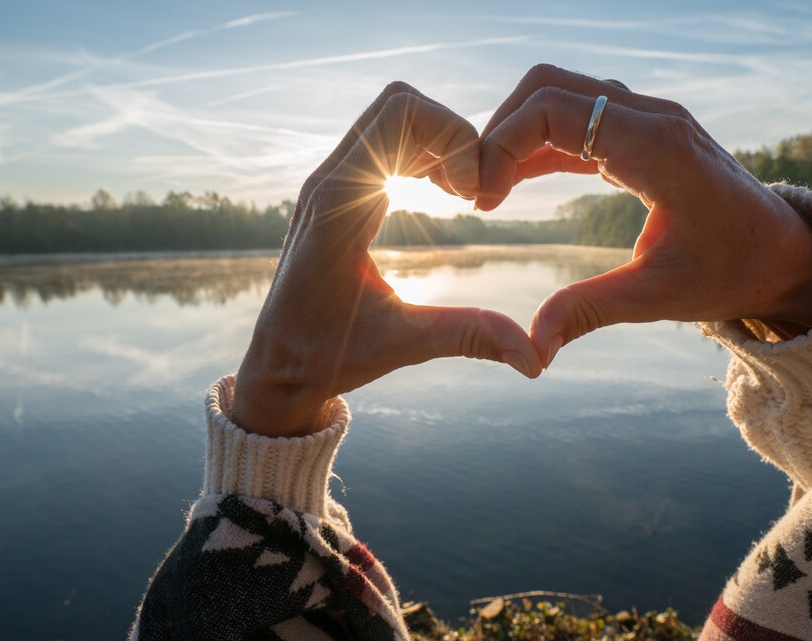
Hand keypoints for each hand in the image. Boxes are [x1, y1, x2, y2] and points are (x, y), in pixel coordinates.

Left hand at [232, 83, 541, 436]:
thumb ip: (469, 337)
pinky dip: (423, 153)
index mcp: (338, 205)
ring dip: (439, 142)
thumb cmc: (325, 356)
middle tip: (473, 192)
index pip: (401, 114)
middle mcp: (329, 180)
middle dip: (452, 134)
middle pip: (399, 103)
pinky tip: (444, 194)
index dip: (454, 139)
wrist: (276, 365)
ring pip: (392, 117)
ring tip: (463, 194)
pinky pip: (384, 142)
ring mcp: (330, 181)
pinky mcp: (338, 191)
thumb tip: (535, 358)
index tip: (472, 196)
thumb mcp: (403, 345)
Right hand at [477, 65, 811, 365]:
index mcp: (655, 148)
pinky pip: (580, 119)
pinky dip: (541, 143)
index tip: (482, 198)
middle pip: (549, 86)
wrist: (786, 255)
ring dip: (518, 133)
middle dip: (500, 131)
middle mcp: (652, 118)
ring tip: (488, 190)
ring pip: (560, 94)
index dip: (502, 145)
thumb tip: (531, 349)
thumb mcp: (657, 296)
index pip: (553, 109)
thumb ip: (588, 310)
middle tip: (477, 190)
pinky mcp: (646, 133)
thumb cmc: (732, 272)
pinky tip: (514, 183)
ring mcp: (650, 119)